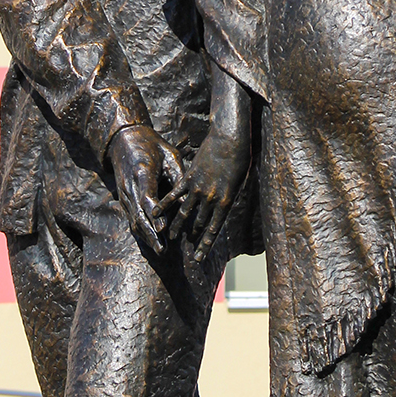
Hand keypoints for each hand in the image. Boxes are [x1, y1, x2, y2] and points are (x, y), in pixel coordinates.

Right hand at [107, 125, 183, 253]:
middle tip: (163, 249)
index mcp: (142, 172)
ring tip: (159, 250)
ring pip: (133, 219)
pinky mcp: (123, 198)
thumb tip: (188, 201)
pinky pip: (131, 217)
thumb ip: (178, 177)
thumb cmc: (152, 146)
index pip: (148, 198)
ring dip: (146, 236)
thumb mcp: (169, 155)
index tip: (164, 228)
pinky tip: (150, 242)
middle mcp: (130, 186)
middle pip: (139, 214)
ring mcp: (124, 193)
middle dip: (151, 234)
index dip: (155, 215)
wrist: (124, 140)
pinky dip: (140, 231)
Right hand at [156, 125, 250, 261]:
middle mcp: (211, 199)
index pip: (214, 230)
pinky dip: (165, 204)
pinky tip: (156, 213)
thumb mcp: (237, 182)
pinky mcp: (189, 177)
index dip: (205, 245)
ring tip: (170, 237)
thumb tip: (221, 211)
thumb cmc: (239, 159)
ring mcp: (199, 188)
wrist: (231, 138)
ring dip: (177, 226)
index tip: (198, 259)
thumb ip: (227, 198)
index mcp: (226, 202)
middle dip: (192, 237)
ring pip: (184, 212)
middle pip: (199, 223)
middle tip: (185, 249)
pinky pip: (174, 194)